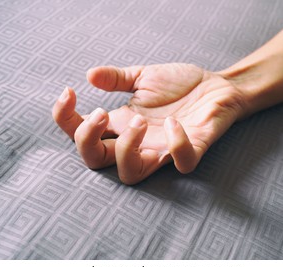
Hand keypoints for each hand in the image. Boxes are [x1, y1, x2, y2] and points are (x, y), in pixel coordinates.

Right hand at [52, 63, 246, 183]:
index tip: (69, 92)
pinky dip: (176, 145)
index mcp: (121, 124)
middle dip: (88, 139)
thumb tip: (89, 75)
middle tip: (102, 113)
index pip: (81, 134)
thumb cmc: (180, 85)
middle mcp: (137, 142)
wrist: (217, 86)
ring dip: (126, 148)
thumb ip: (117, 78)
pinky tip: (175, 122)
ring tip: (138, 120)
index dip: (65, 119)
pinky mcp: (192, 150)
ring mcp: (163, 150)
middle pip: (95, 162)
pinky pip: (182, 164)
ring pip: (131, 174)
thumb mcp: (144, 76)